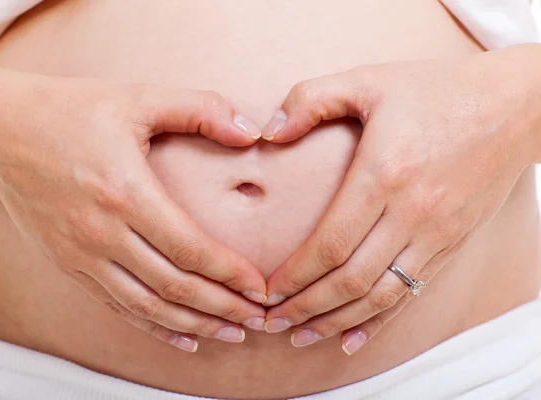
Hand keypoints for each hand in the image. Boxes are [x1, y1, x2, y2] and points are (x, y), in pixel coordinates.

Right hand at [0, 67, 267, 351]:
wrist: (0, 133)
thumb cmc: (71, 111)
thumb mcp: (137, 98)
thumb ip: (199, 109)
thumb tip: (250, 133)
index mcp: (125, 192)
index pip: (190, 248)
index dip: (231, 273)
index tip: (261, 287)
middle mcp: (102, 232)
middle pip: (174, 286)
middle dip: (222, 307)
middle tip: (259, 319)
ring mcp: (82, 254)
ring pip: (147, 306)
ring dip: (194, 324)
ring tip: (231, 332)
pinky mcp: (69, 264)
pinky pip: (118, 306)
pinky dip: (153, 327)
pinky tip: (183, 336)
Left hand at [262, 44, 540, 352]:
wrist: (516, 106)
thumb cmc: (436, 90)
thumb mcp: (368, 80)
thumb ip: (311, 99)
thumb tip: (268, 132)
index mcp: (384, 174)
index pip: (329, 244)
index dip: (293, 276)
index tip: (264, 292)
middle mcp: (411, 213)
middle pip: (349, 280)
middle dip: (304, 308)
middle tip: (270, 323)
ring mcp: (435, 234)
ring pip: (379, 297)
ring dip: (334, 322)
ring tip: (299, 336)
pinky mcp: (451, 243)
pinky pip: (410, 294)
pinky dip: (379, 322)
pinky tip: (351, 339)